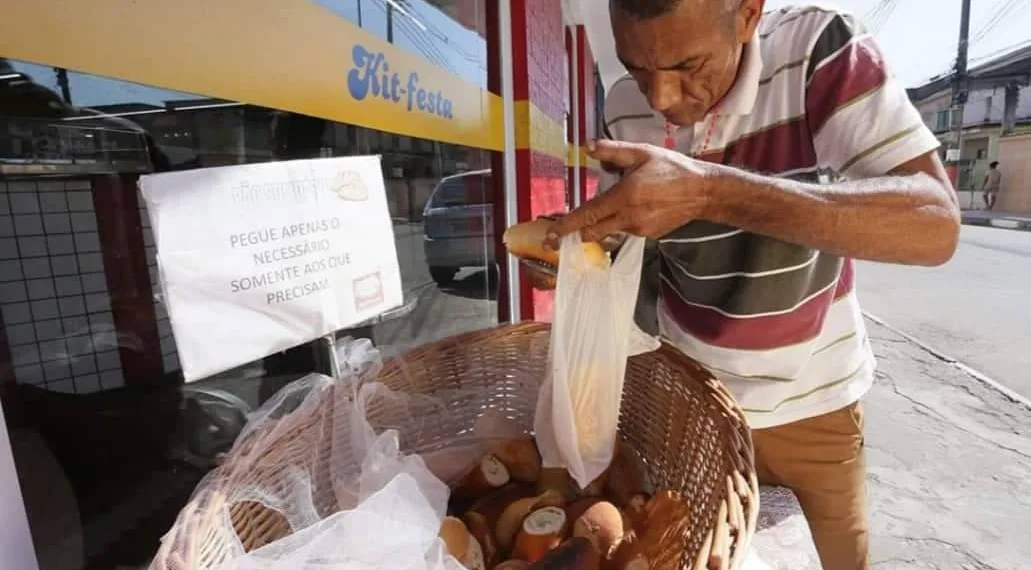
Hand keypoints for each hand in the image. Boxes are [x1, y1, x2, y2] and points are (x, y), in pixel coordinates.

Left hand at [545, 140, 716, 246]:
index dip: (566, 226)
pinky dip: (621, 221)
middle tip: (558, 233)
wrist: (702, 191)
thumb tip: (586, 146)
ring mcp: (639, 229)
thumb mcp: (641, 152)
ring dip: (602, 222)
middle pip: (592, 232)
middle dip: (575, 233)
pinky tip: (637, 206)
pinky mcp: (648, 236)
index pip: (587, 215)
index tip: (551, 235)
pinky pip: (626, 230)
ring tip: (618, 202)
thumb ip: (611, 150)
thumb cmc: (672, 169)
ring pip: (609, 230)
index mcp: (624, 196)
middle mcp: (629, 217)